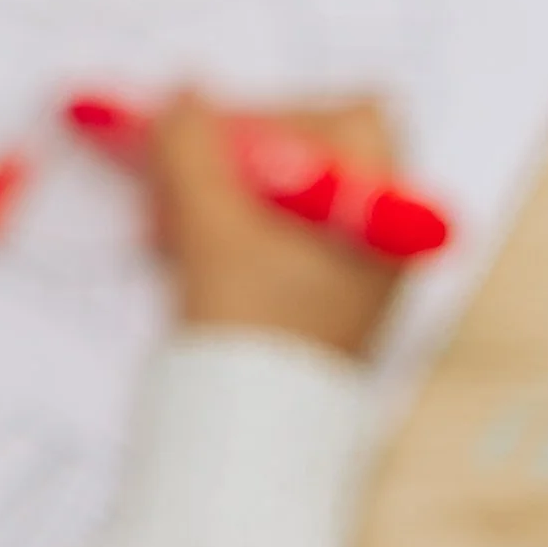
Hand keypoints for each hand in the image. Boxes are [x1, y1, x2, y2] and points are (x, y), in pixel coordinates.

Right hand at [140, 92, 404, 362]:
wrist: (249, 447)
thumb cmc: (252, 337)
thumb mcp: (211, 226)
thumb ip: (192, 146)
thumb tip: (181, 99)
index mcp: (381, 208)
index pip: (348, 114)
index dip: (278, 110)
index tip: (214, 135)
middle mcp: (376, 232)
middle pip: (309, 149)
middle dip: (233, 152)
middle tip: (178, 173)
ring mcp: (345, 266)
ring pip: (278, 190)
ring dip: (216, 189)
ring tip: (166, 221)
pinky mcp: (309, 294)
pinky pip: (267, 231)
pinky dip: (222, 224)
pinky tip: (177, 244)